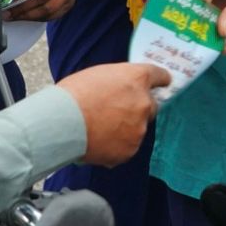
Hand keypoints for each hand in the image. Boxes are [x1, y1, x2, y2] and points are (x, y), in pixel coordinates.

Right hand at [56, 62, 170, 165]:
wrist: (61, 124)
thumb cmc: (73, 95)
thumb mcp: (98, 75)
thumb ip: (118, 83)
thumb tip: (121, 91)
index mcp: (137, 79)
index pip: (159, 76)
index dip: (161, 80)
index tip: (164, 82)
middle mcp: (144, 103)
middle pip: (151, 105)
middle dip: (139, 108)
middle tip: (118, 111)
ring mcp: (139, 129)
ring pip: (137, 129)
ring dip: (125, 129)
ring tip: (98, 129)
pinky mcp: (129, 150)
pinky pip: (126, 147)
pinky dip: (115, 146)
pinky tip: (97, 142)